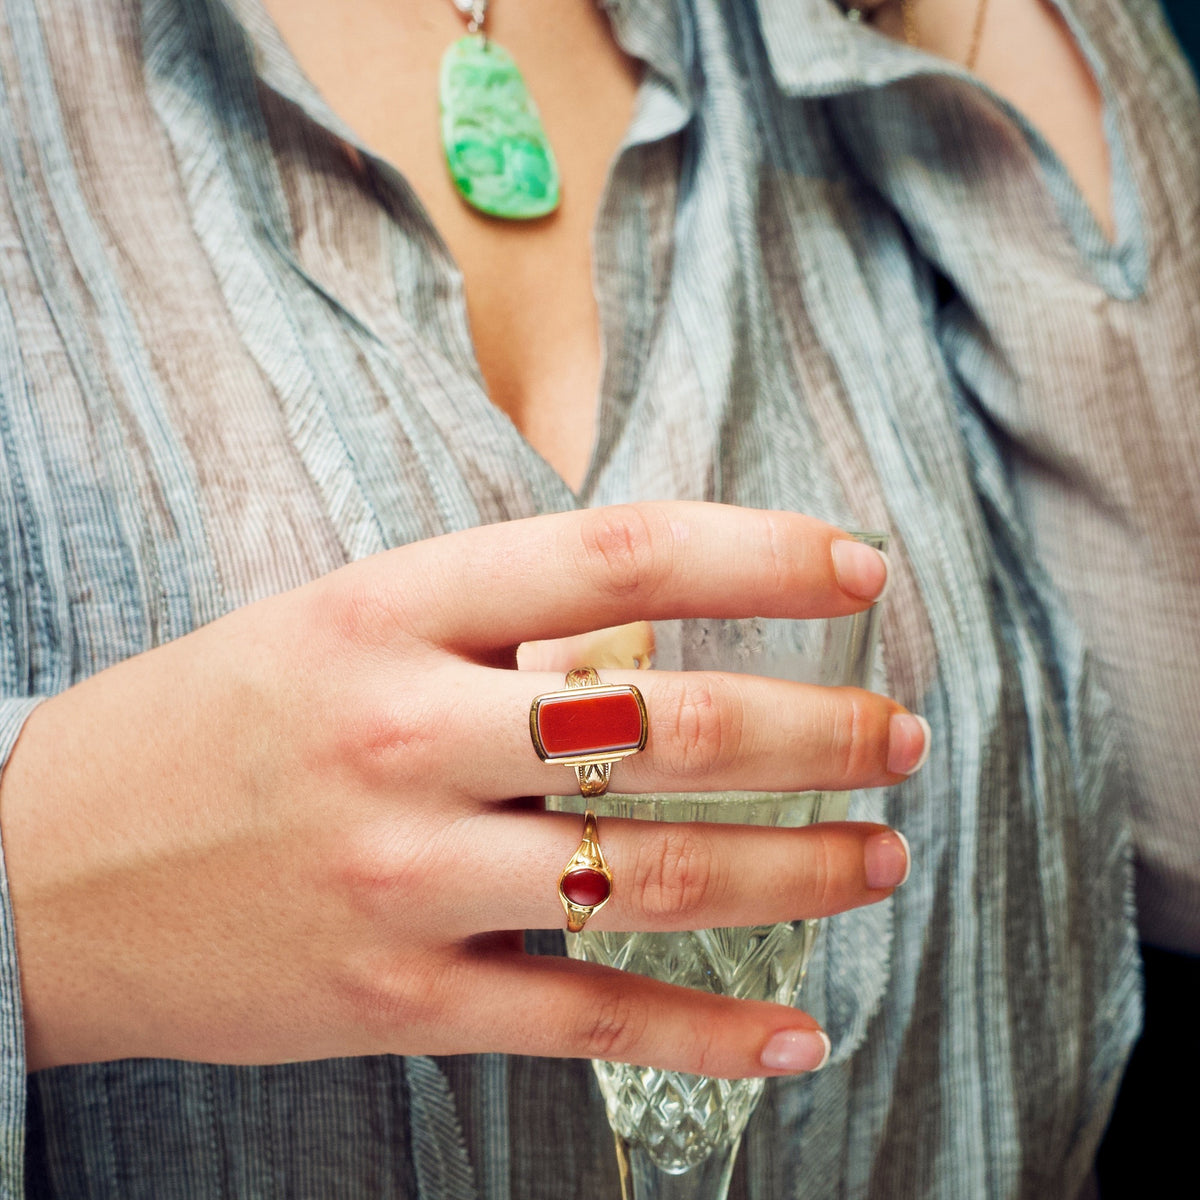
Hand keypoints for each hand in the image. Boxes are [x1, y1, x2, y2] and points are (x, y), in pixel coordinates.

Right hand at [0, 503, 923, 1077]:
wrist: (45, 868)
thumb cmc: (222, 718)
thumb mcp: (343, 624)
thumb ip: (497, 630)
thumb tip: (659, 651)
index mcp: (393, 611)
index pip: (622, 556)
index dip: (764, 554)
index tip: (863, 566)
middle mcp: (406, 737)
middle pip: (666, 729)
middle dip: (817, 734)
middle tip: (902, 737)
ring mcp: (403, 878)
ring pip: (653, 880)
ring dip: (798, 875)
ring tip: (883, 860)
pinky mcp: (396, 1000)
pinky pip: (586, 1022)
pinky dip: (709, 1034)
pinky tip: (796, 1033)